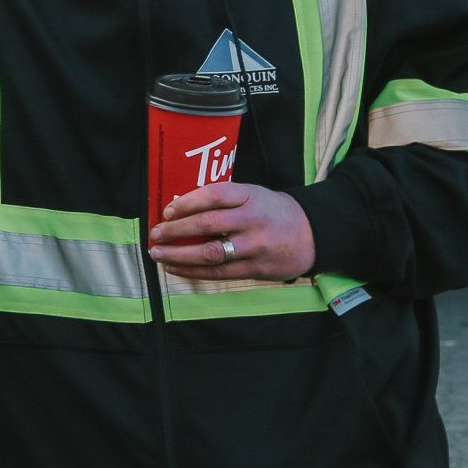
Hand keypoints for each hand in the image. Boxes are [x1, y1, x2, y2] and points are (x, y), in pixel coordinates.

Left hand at [148, 182, 315, 282]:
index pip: (215, 195)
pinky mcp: (255, 269)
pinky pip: (219, 272)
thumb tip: (179, 209)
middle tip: (156, 233)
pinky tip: (175, 267)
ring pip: (211, 253)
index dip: (188, 202)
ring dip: (179, 255)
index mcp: (251, 196)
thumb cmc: (271, 212)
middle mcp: (252, 221)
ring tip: (158, 254)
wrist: (311, 235)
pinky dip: (193, 271)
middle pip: (208, 224)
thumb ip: (223, 201)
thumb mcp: (253, 195)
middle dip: (176, 230)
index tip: (167, 210)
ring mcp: (254, 247)